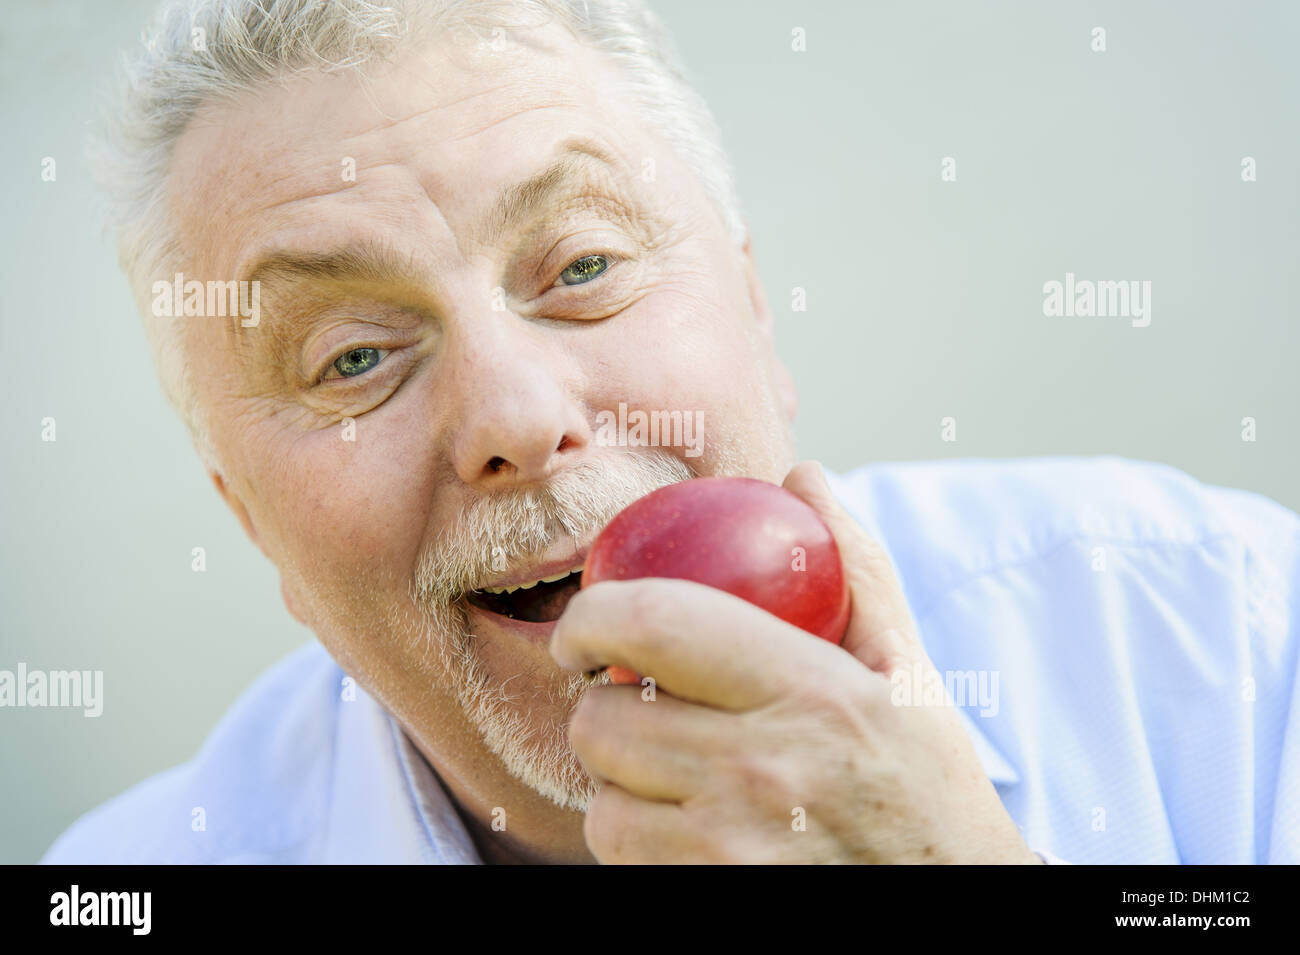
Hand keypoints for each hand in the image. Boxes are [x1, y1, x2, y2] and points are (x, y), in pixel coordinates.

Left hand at [550, 460, 1039, 863]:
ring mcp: (731, 851)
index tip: (583, 631)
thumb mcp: (906, 670)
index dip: (591, 617)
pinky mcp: (709, 899)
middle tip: (638, 707)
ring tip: (669, 776)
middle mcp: (763, 771)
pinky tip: (684, 828)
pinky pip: (619, 859)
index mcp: (811, 691)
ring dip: (619, 783)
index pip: (654, 623)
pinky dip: (635, 840)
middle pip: (601, 721)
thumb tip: (803, 475)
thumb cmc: (927, 785)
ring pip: (600, 801)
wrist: (956, 903)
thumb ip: (854, 564)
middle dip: (604, 708)